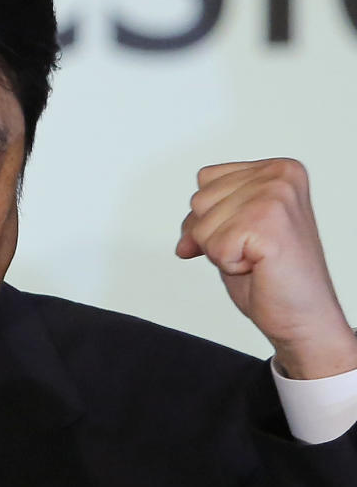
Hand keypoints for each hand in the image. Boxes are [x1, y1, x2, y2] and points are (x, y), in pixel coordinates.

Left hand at [176, 158, 356, 378]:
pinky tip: (258, 266)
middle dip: (215, 235)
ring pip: (202, 224)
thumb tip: (183, 240)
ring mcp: (276, 196)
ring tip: (256, 258)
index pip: (205, 180)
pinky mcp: (268, 223)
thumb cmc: (274, 277)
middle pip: (199, 200)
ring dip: (221, 250)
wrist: (304, 317)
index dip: (213, 217)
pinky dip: (228, 264)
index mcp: (276, 169)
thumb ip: (206, 216)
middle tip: (253, 251)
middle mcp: (279, 176)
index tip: (246, 235)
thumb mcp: (232, 233)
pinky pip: (212, 245)